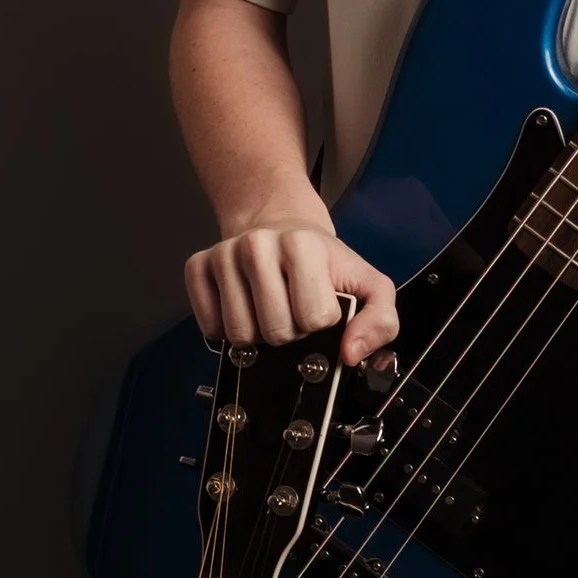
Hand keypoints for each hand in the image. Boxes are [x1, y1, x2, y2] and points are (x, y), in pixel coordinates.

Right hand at [185, 205, 398, 359]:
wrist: (280, 224)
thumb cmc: (324, 262)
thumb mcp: (369, 286)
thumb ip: (380, 322)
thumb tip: (350, 353)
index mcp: (302, 245)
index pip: (313, 319)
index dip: (320, 322)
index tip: (321, 306)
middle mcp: (257, 245)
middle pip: (275, 332)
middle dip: (290, 332)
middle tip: (294, 308)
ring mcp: (223, 255)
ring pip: (240, 335)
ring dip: (259, 334)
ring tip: (270, 308)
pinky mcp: (197, 267)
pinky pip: (210, 329)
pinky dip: (228, 330)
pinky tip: (245, 307)